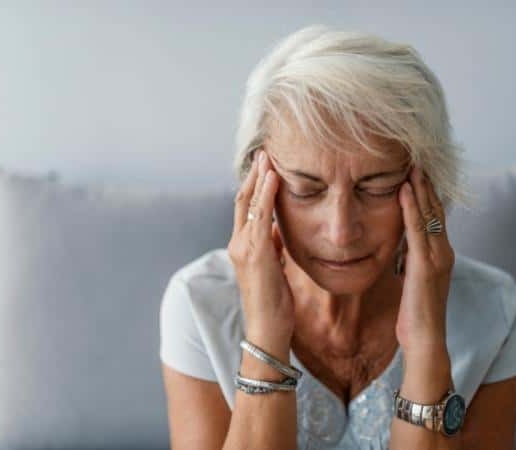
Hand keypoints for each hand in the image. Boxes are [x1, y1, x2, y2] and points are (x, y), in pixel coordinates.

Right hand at [228, 149, 294, 345]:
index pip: (246, 209)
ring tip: (269, 157)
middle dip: (254, 175)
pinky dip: (266, 195)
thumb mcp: (274, 268)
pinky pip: (260, 217)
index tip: (265, 166)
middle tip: (265, 152)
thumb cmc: (274, 302)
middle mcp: (238, 243)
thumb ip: (272, 247)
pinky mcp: (255, 253)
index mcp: (242, 246)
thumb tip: (278, 230)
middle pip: (243, 200)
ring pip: (249, 204)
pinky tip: (274, 178)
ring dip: (260, 178)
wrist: (267, 329)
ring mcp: (244, 248)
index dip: (254, 186)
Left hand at [395, 165, 454, 354]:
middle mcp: (444, 251)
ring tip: (412, 165)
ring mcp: (437, 257)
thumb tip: (403, 246)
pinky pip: (417, 229)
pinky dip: (411, 207)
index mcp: (441, 254)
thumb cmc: (416, 314)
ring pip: (429, 214)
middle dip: (426, 184)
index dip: (428, 194)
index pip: (435, 217)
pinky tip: (405, 189)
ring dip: (420, 188)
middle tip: (417, 158)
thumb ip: (412, 260)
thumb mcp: (414, 280)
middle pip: (436, 209)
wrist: (426, 339)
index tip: (418, 172)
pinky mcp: (426, 264)